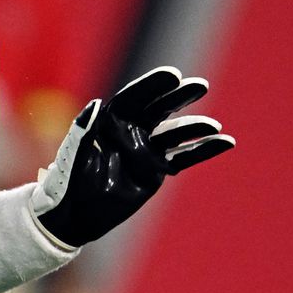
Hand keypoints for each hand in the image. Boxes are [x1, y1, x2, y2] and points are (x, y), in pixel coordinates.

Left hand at [31, 67, 233, 247]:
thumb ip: (83, 132)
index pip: (135, 99)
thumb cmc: (67, 185)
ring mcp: (146, 150)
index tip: (173, 75)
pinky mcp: (157, 170)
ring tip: (213, 127)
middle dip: (179, 97)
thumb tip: (96, 103)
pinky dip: (204, 150)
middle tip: (200, 86)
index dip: (153, 86)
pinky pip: (184, 157)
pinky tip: (226, 142)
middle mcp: (130, 132)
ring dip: (195, 127)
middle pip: (159, 109)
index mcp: (109, 123)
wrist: (74, 216)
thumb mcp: (73, 159)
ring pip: (175, 133)